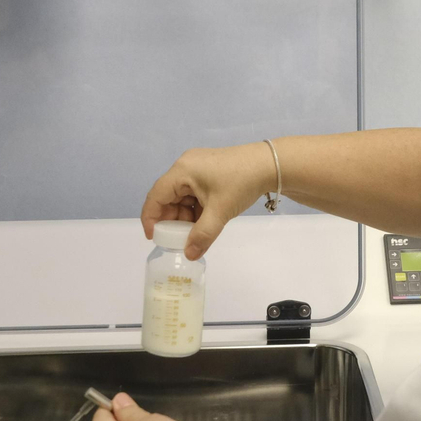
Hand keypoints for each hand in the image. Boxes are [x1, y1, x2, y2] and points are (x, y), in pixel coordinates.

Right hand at [140, 143, 276, 259]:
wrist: (270, 165)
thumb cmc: (241, 183)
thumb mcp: (220, 212)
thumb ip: (202, 235)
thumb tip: (189, 255)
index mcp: (182, 171)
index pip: (156, 196)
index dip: (151, 218)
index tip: (153, 238)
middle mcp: (185, 167)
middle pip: (168, 197)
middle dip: (172, 219)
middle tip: (178, 239)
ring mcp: (198, 168)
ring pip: (182, 197)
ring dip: (186, 216)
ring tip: (194, 233)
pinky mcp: (209, 172)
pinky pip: (194, 194)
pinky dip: (196, 209)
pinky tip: (204, 223)